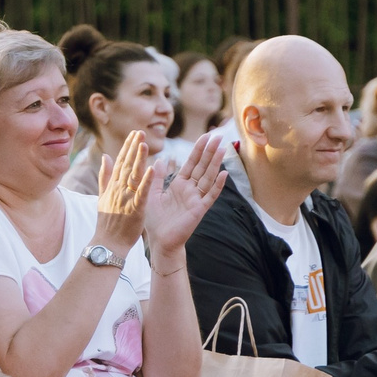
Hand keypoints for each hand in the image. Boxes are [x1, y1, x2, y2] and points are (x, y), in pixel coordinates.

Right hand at [92, 132, 153, 254]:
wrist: (108, 243)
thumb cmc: (107, 221)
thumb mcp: (103, 196)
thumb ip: (105, 175)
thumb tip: (105, 156)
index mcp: (113, 185)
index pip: (121, 162)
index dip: (128, 147)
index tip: (134, 133)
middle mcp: (118, 189)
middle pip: (126, 164)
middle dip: (133, 147)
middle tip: (140, 132)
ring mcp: (126, 198)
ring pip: (133, 175)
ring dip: (138, 159)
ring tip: (144, 143)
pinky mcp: (135, 209)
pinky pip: (141, 192)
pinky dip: (146, 180)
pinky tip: (152, 169)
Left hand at [141, 135, 226, 265]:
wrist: (159, 241)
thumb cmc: (155, 220)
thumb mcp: (152, 193)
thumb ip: (156, 177)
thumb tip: (159, 159)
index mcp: (179, 185)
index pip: (191, 163)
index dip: (198, 150)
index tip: (205, 135)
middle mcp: (190, 190)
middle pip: (202, 167)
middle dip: (209, 151)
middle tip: (218, 136)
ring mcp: (196, 199)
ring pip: (208, 177)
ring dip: (215, 163)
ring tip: (222, 149)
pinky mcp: (199, 210)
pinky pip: (210, 196)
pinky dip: (218, 185)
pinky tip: (224, 174)